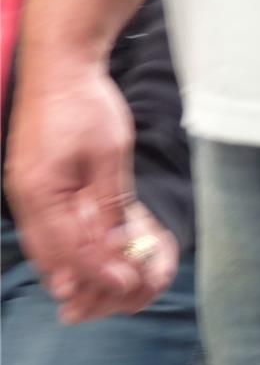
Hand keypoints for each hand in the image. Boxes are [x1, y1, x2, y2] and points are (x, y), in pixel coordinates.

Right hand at [4, 60, 147, 321]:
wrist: (59, 67)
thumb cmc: (85, 104)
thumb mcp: (109, 156)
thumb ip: (111, 203)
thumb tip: (119, 244)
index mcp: (39, 191)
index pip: (71, 246)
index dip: (101, 269)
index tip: (128, 284)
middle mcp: (25, 196)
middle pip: (53, 255)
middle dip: (84, 280)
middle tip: (118, 297)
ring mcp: (27, 192)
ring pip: (47, 246)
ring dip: (75, 270)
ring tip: (105, 290)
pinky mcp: (36, 186)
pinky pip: (49, 230)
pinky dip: (68, 249)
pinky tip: (89, 262)